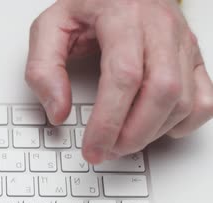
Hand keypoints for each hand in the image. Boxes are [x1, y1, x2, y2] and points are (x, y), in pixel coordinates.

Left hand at [25, 0, 212, 163]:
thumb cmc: (88, 4)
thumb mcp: (50, 27)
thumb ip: (43, 69)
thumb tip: (57, 111)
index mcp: (122, 15)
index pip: (123, 75)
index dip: (108, 120)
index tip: (92, 146)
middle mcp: (160, 27)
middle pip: (162, 91)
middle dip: (133, 133)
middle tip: (106, 151)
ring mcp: (181, 42)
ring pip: (184, 98)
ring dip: (153, 132)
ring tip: (121, 142)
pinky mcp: (193, 56)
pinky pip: (205, 98)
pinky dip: (184, 122)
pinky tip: (155, 127)